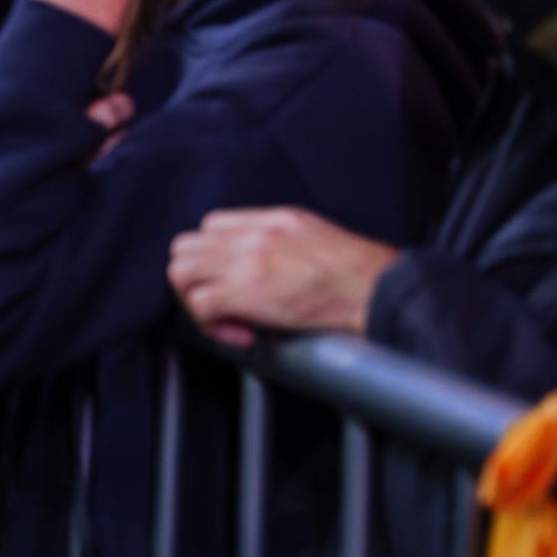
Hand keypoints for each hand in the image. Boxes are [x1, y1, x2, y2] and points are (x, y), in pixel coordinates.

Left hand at [167, 207, 398, 347]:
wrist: (376, 289)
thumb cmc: (358, 272)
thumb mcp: (314, 235)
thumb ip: (279, 239)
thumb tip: (260, 262)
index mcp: (270, 219)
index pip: (211, 227)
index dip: (213, 257)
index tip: (232, 283)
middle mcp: (251, 235)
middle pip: (184, 246)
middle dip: (194, 278)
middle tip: (218, 305)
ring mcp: (245, 261)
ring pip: (180, 272)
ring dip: (194, 300)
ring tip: (225, 320)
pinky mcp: (247, 292)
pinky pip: (200, 305)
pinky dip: (212, 326)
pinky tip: (244, 336)